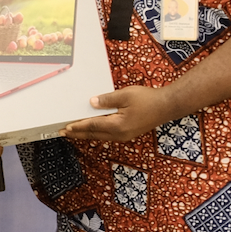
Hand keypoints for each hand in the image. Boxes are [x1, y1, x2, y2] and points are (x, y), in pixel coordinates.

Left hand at [61, 85, 181, 142]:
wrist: (167, 106)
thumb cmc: (148, 99)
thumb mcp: (125, 95)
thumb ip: (107, 100)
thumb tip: (91, 103)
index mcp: (117, 126)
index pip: (92, 126)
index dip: (77, 126)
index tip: (65, 128)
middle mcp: (120, 134)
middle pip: (94, 134)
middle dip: (78, 133)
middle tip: (63, 132)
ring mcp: (124, 135)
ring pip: (100, 136)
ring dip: (86, 133)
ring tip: (73, 132)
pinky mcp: (128, 133)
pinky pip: (108, 134)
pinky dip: (97, 132)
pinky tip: (92, 129)